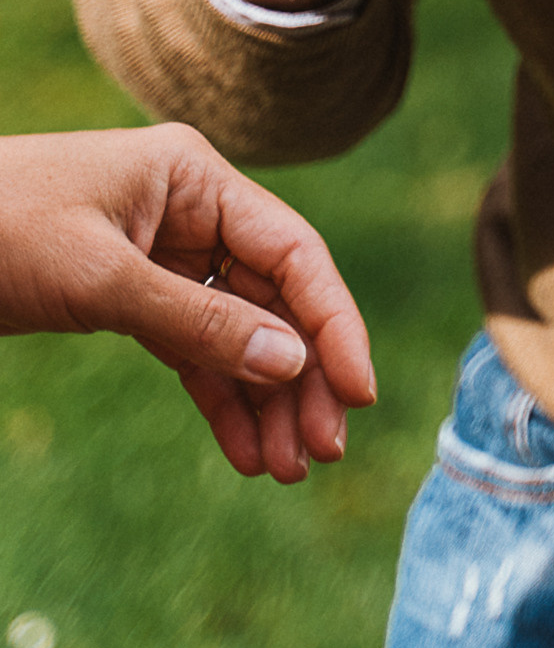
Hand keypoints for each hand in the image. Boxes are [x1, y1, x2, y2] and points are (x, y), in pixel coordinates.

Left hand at [0, 125, 376, 482]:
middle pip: (273, 299)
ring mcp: (164, 253)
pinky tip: (245, 450)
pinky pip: (192, 350)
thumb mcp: (100, 278)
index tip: (358, 394)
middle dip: (301, 377)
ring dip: (265, 399)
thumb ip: (197, 322)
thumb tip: (292, 363)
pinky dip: (219, 398)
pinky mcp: (132, 293)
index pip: (292, 253)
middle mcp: (193, 211)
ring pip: (238, 332)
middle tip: (322, 453)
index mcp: (195, 177)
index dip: (333, 324)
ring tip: (286, 469)